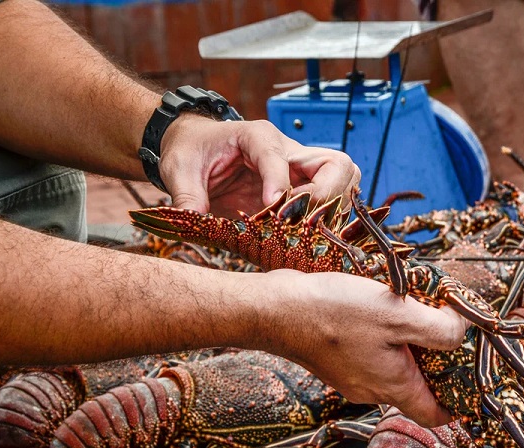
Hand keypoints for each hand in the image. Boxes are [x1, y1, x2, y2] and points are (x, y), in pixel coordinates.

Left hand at [158, 115, 360, 217]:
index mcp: (258, 136)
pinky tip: (305, 237)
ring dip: (332, 210)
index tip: (270, 207)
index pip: (281, 157)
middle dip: (327, 195)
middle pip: (336, 165)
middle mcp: (288, 151)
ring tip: (305, 230)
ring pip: (344, 182)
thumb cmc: (191, 152)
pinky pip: (333, 202)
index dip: (280, 184)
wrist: (195, 149)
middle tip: (300, 219)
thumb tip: (192, 220)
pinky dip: (327, 221)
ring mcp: (299, 172)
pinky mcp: (301, 190)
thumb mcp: (179, 169)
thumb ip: (187, 194)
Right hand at [250, 270, 468, 426]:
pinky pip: (370, 353)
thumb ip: (440, 329)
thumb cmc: (335, 314)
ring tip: (412, 309)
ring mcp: (351, 375)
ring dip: (407, 343)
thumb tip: (460, 331)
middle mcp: (372, 389)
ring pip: (393, 367)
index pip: (436, 416)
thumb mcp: (400, 316)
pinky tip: (379, 306)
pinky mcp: (335, 357)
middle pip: (416, 387)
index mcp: (394, 387)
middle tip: (446, 328)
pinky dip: (383, 335)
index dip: (458, 404)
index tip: (471, 383)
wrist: (276, 310)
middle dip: (435, 362)